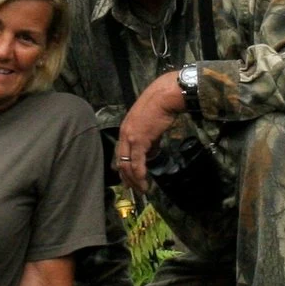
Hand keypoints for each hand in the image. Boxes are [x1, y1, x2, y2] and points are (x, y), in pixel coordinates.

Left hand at [115, 72, 188, 193]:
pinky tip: (144, 182)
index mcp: (125, 129)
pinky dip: (139, 174)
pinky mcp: (139, 140)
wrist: (164, 96)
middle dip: (127, 178)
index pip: (120, 153)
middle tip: (134, 189)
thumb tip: (151, 151)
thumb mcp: (150, 124)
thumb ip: (148, 138)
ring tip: (142, 189)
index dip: (124, 168)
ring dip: (134, 180)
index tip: (130, 179)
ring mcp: (130, 137)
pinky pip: (137, 162)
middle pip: (120, 161)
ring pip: (127, 165)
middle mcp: (124, 134)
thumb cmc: (160, 106)